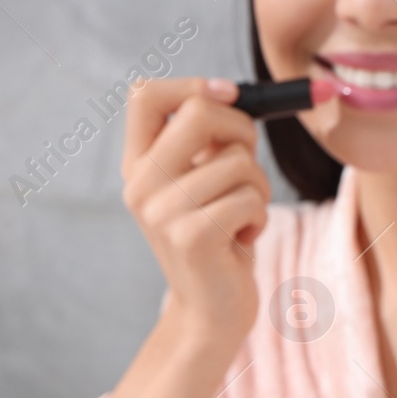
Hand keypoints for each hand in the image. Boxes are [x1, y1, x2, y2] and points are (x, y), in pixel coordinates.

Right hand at [123, 77, 270, 344]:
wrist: (211, 312)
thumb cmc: (220, 238)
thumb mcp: (204, 181)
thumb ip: (207, 140)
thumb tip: (235, 92)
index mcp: (137, 166)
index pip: (144, 95)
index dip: (193, 85)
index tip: (229, 97)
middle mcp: (140, 186)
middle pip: (199, 112)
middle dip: (242, 130)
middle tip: (246, 164)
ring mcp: (161, 213)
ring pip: (236, 161)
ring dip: (258, 187)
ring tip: (242, 216)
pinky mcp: (191, 239)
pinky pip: (248, 198)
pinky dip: (259, 217)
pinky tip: (241, 240)